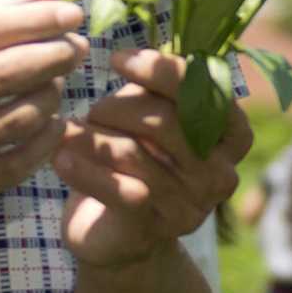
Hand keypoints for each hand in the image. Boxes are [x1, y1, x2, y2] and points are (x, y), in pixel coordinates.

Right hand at [0, 0, 89, 246]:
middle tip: (78, 45)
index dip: (33, 19)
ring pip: (16, 118)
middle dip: (53, 54)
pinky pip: (16, 162)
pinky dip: (45, 139)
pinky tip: (53, 123)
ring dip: (51, 96)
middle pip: (2, 73)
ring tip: (59, 83)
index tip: (71, 11)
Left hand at [54, 48, 250, 268]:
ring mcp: (189, 206)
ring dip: (92, 135)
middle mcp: (220, 174)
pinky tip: (59, 158)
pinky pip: (115, 189)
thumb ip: (155, 88)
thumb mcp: (150, 119)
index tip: (117, 58)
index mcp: (232, 137)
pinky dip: (82, 169)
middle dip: (119, 106)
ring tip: (68, 131)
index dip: (162, 70)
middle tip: (93, 111)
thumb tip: (133, 56)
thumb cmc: (135, 162)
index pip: (207, 91)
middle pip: (166, 120)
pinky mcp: (151, 229)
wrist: (115, 237)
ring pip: (134, 152)